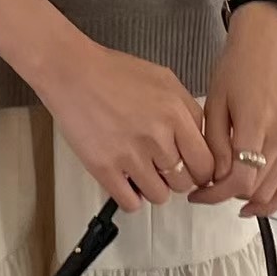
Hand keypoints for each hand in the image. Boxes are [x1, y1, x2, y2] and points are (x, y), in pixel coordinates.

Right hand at [35, 39, 214, 212]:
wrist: (71, 72)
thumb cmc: (112, 72)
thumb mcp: (164, 79)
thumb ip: (188, 110)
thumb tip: (200, 140)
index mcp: (175, 113)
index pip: (206, 163)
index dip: (200, 170)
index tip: (191, 169)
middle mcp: (156, 136)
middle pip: (184, 182)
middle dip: (175, 177)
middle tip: (161, 166)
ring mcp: (130, 154)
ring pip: (159, 196)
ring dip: (152, 187)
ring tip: (140, 170)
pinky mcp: (104, 168)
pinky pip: (130, 203)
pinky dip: (130, 197)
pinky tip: (125, 181)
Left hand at [190, 4, 276, 216]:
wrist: (267, 45)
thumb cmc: (236, 68)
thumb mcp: (215, 102)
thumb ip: (215, 144)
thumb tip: (218, 178)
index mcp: (257, 124)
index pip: (240, 178)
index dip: (216, 193)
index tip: (198, 194)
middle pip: (256, 187)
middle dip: (227, 195)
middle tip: (206, 189)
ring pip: (274, 190)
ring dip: (249, 198)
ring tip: (226, 192)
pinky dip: (276, 198)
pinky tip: (256, 202)